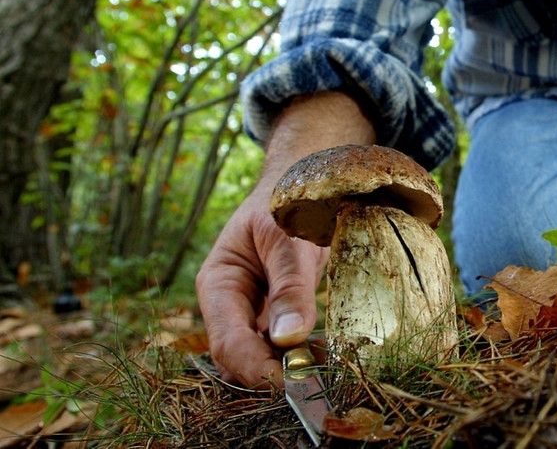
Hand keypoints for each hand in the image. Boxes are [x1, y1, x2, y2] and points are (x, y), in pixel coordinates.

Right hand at [196, 179, 325, 388]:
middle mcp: (228, 305)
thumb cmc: (289, 204)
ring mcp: (250, 313)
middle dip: (270, 374)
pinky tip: (324, 355)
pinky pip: (279, 348)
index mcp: (219, 284)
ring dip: (287, 369)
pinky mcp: (274, 317)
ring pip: (258, 358)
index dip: (254, 368)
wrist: (302, 186)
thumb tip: (288, 339)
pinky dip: (299, 356)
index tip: (290, 383)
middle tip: (313, 381)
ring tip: (323, 367)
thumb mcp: (290, 240)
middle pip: (238, 358)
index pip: (227, 342)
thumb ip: (289, 287)